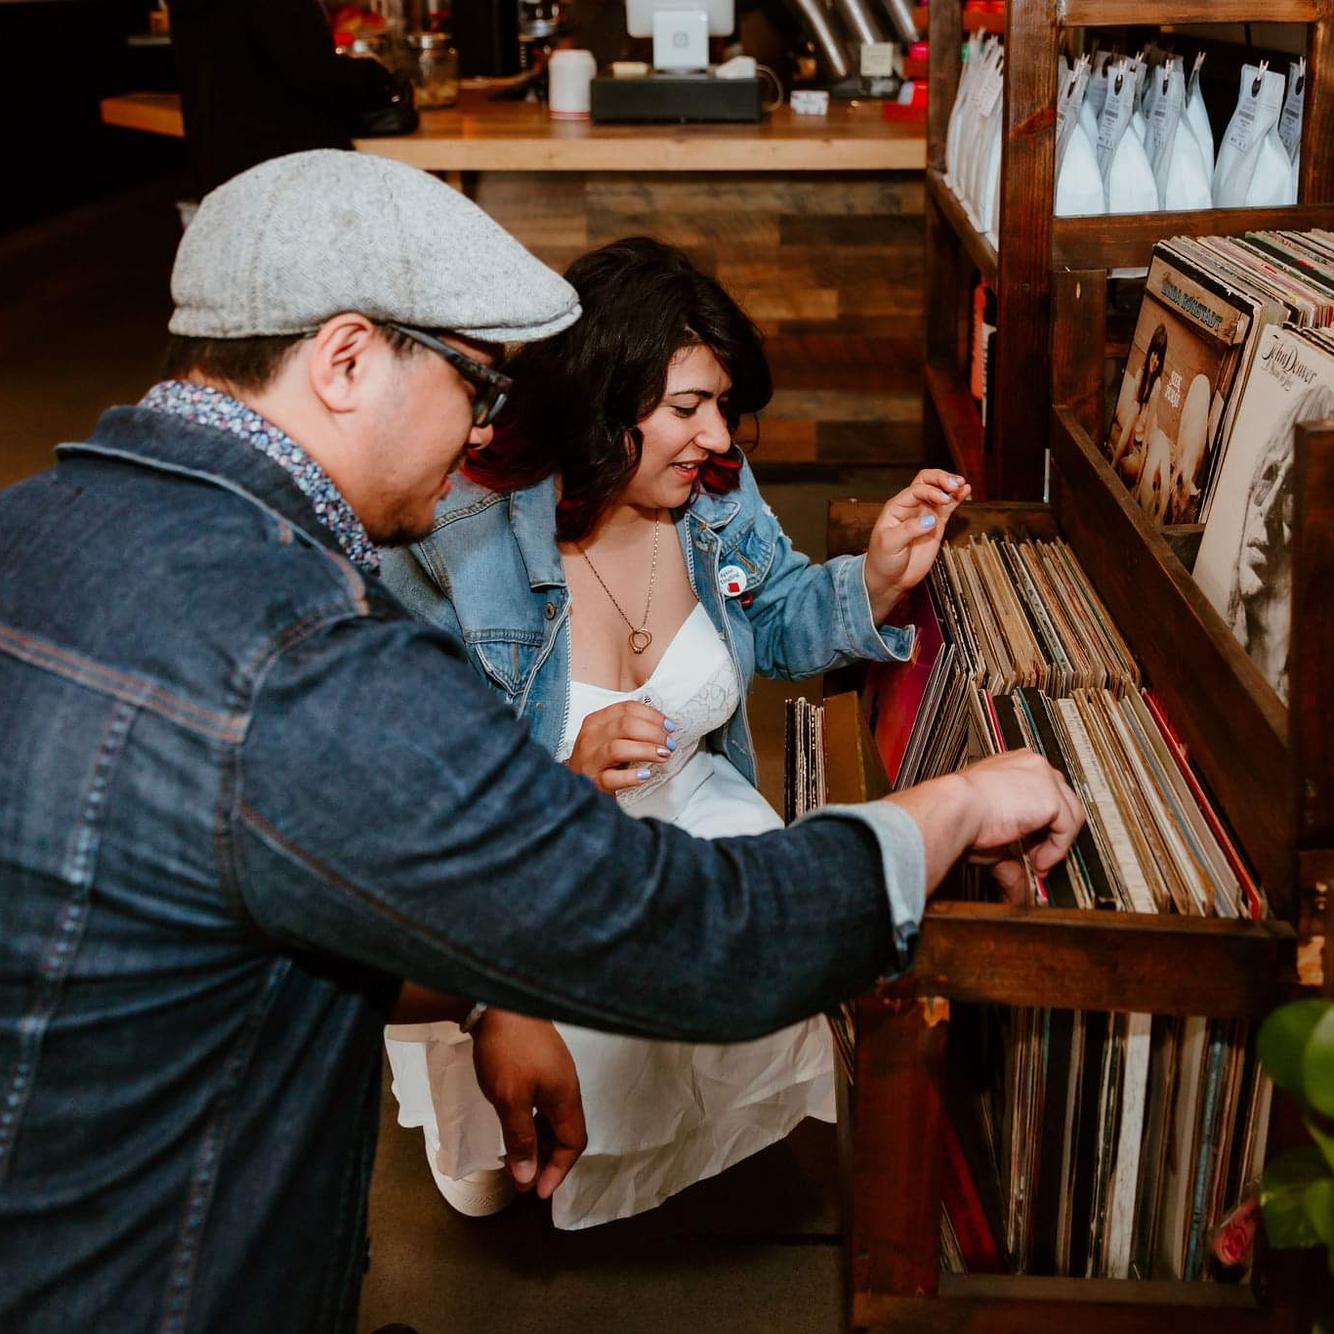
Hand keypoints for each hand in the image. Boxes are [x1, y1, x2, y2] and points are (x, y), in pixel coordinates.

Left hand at [470, 1009, 586, 1199]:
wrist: (498, 1001)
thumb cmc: (507, 1051)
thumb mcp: (510, 1100)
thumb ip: (521, 1139)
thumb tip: (528, 1177)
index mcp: (566, 1096)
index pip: (573, 1143)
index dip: (557, 1170)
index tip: (536, 1192)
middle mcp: (566, 1085)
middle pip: (566, 1131)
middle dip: (548, 1160)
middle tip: (524, 1181)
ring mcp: (554, 1070)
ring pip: (554, 1116)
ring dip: (539, 1141)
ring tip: (518, 1159)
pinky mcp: (540, 1060)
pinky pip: (544, 1102)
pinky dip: (533, 1122)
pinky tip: (516, 1125)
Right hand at [565, 700, 675, 794]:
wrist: (575, 787)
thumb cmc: (599, 760)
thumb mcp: (609, 737)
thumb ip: (630, 727)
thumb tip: (664, 724)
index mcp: (596, 721)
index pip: (627, 709)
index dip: (652, 716)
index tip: (668, 726)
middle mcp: (590, 738)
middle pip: (625, 726)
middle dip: (654, 732)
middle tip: (669, 743)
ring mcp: (590, 761)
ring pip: (618, 748)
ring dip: (646, 750)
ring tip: (663, 755)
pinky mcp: (593, 783)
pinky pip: (612, 778)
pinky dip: (631, 777)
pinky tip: (645, 775)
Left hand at [863, 469, 970, 622]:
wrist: (890, 579)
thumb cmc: (883, 560)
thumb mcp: (891, 544)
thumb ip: (910, 529)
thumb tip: (931, 519)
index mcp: (897, 507)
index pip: (916, 489)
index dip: (931, 491)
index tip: (943, 500)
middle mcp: (911, 507)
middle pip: (927, 481)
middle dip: (941, 479)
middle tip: (954, 484)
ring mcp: (925, 514)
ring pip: (939, 491)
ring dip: (950, 485)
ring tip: (962, 485)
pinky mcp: (936, 525)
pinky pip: (948, 507)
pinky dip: (957, 498)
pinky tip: (966, 491)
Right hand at [955, 750, 1084, 902]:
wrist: (955, 809)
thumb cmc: (960, 813)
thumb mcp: (992, 834)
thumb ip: (1011, 855)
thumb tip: (1016, 887)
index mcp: (1015, 765)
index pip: (1043, 791)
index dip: (1041, 823)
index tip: (1031, 846)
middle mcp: (1033, 766)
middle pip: (1062, 801)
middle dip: (1052, 833)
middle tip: (1036, 858)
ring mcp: (1045, 778)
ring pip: (1070, 815)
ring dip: (1056, 845)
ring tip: (1036, 863)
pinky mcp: (1052, 798)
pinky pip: (1067, 829)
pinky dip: (1057, 850)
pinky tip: (1038, 862)